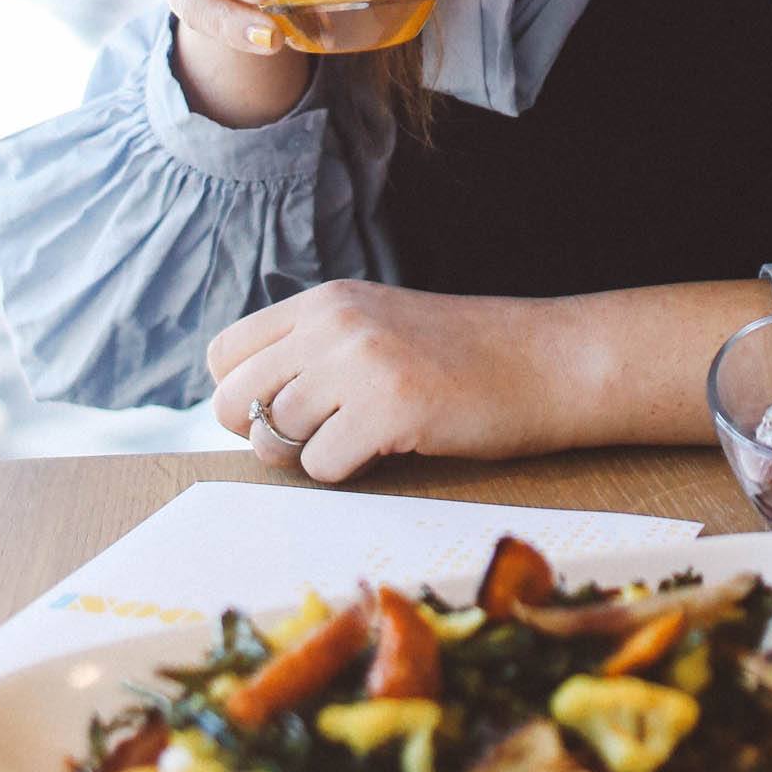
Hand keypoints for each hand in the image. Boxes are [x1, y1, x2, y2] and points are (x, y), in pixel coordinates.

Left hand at [208, 282, 574, 483]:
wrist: (546, 361)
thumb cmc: (464, 355)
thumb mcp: (377, 325)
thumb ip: (314, 349)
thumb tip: (242, 408)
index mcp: (325, 300)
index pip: (225, 354)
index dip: (243, 394)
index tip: (284, 410)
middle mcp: (333, 323)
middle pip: (232, 401)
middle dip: (263, 435)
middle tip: (318, 437)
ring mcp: (360, 364)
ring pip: (274, 439)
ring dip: (312, 455)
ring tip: (364, 438)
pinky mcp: (388, 410)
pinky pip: (322, 467)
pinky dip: (350, 472)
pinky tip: (393, 446)